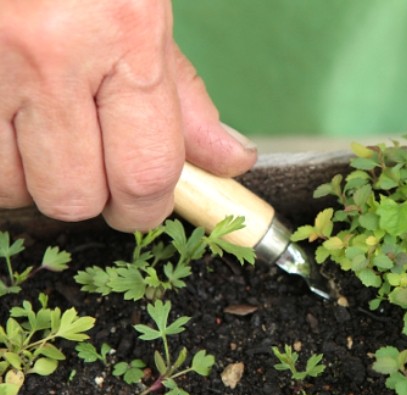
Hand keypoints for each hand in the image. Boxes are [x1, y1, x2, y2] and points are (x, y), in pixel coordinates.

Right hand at [0, 1, 255, 230]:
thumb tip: (230, 163)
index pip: (148, 172)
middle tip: (96, 170)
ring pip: (11, 190)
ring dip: (35, 180)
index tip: (142, 207)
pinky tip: (12, 122)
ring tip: (46, 133)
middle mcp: (48, 52)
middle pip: (74, 197)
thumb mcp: (148, 15)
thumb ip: (186, 99)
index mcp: (124, 33)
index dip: (147, 209)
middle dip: (92, 198)